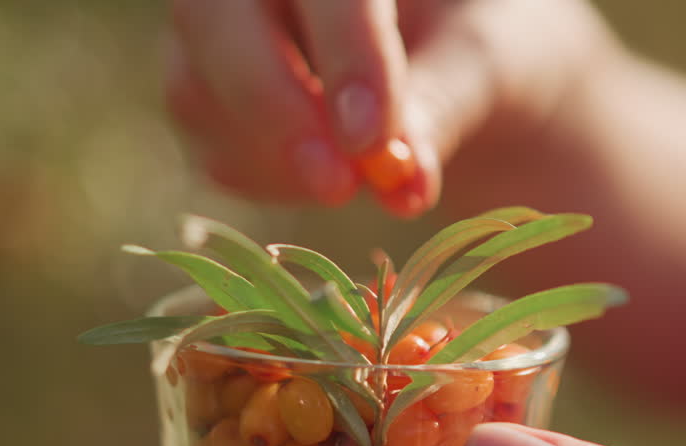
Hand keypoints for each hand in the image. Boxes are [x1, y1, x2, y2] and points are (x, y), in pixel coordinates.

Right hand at [164, 0, 615, 216]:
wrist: (467, 69)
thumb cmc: (486, 41)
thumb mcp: (489, 62)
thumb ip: (443, 107)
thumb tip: (401, 185)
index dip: (342, 54)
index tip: (374, 142)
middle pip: (211, 16)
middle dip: (272, 106)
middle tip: (338, 187)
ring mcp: (221, 26)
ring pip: (195, 86)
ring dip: (272, 157)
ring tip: (358, 188)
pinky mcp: (209, 90)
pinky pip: (209, 142)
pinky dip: (270, 179)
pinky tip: (334, 181)